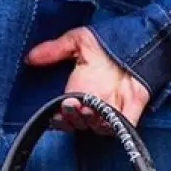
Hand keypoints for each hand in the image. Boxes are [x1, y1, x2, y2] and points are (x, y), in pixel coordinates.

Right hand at [24, 27, 149, 133]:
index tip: (59, 107)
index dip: (59, 115)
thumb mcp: (78, 40)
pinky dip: (111, 126)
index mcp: (77, 91)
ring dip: (90, 120)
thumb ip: (54, 50)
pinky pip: (118, 129)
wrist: (140, 43)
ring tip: (89, 107)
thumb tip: (30, 57)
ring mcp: (109, 111)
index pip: (62, 114)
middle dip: (73, 117)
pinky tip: (106, 114)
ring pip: (94, 127)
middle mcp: (91, 104)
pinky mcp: (128, 115)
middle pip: (77, 122)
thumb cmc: (107, 43)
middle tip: (74, 105)